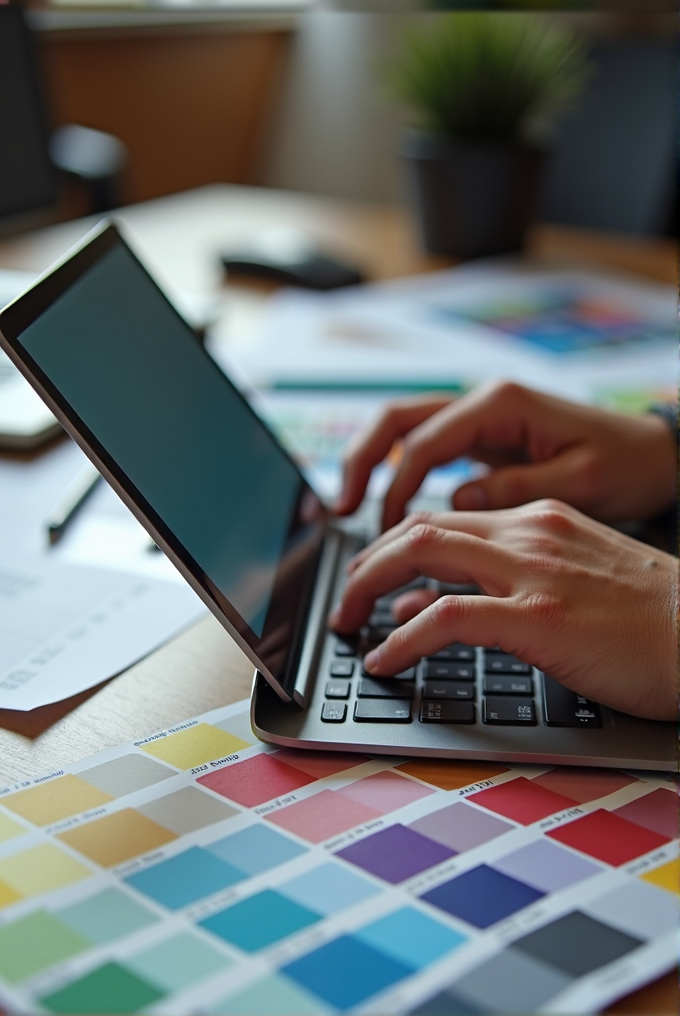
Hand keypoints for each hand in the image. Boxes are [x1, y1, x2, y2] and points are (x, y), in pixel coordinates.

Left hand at [329, 500, 677, 720]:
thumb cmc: (650, 623)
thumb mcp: (568, 588)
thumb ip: (496, 589)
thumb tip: (422, 608)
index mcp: (538, 522)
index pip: (443, 521)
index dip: (394, 550)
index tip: (370, 580)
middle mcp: (528, 534)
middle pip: (419, 528)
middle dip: (367, 563)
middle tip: (344, 602)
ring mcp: (532, 571)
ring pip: (421, 553)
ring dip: (367, 587)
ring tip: (345, 623)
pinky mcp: (539, 615)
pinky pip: (445, 617)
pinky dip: (403, 638)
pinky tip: (384, 660)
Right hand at [335, 381, 675, 530]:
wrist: (656, 455)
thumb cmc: (627, 466)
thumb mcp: (581, 484)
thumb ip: (515, 492)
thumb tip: (456, 506)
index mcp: (501, 404)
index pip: (423, 442)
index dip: (392, 487)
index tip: (381, 533)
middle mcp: (482, 403)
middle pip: (396, 421)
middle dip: (360, 462)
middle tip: (337, 510)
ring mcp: (480, 419)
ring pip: (404, 432)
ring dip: (373, 466)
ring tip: (349, 512)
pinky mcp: (484, 440)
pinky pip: (426, 451)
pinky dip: (400, 475)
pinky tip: (390, 510)